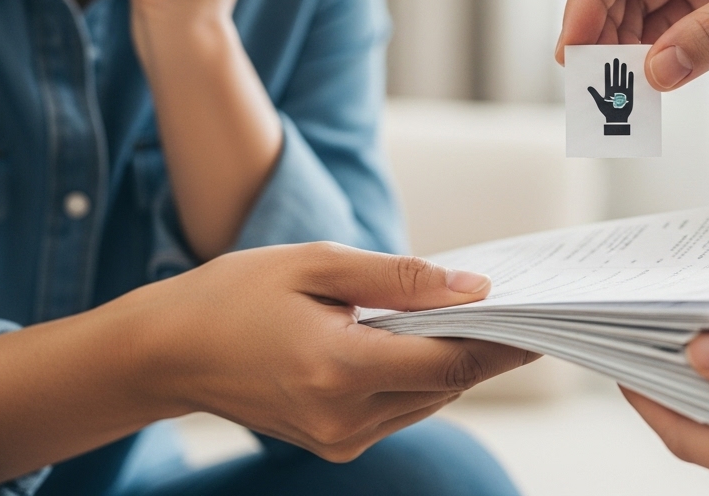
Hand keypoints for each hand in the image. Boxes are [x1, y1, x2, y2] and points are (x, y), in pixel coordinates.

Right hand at [0, 242, 535, 484]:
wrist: (167, 352)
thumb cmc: (235, 293)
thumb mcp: (317, 264)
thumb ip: (399, 279)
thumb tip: (473, 291)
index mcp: (338, 370)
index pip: (449, 362)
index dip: (502, 341)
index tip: (542, 316)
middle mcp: (343, 418)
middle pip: (446, 384)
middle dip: (485, 346)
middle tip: (521, 306)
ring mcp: (338, 440)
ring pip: (429, 400)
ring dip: (456, 361)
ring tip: (481, 316)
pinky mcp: (334, 444)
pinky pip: (401, 409)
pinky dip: (423, 375)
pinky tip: (429, 339)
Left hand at [588, 58, 634, 130]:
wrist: (617, 119)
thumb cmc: (607, 112)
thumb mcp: (600, 102)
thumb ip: (595, 94)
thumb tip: (589, 87)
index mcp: (608, 90)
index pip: (607, 78)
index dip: (607, 70)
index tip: (607, 63)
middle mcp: (615, 89)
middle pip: (616, 76)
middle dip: (615, 67)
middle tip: (616, 59)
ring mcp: (622, 91)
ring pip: (623, 79)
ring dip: (623, 71)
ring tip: (623, 64)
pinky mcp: (629, 94)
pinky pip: (630, 85)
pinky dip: (630, 79)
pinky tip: (630, 73)